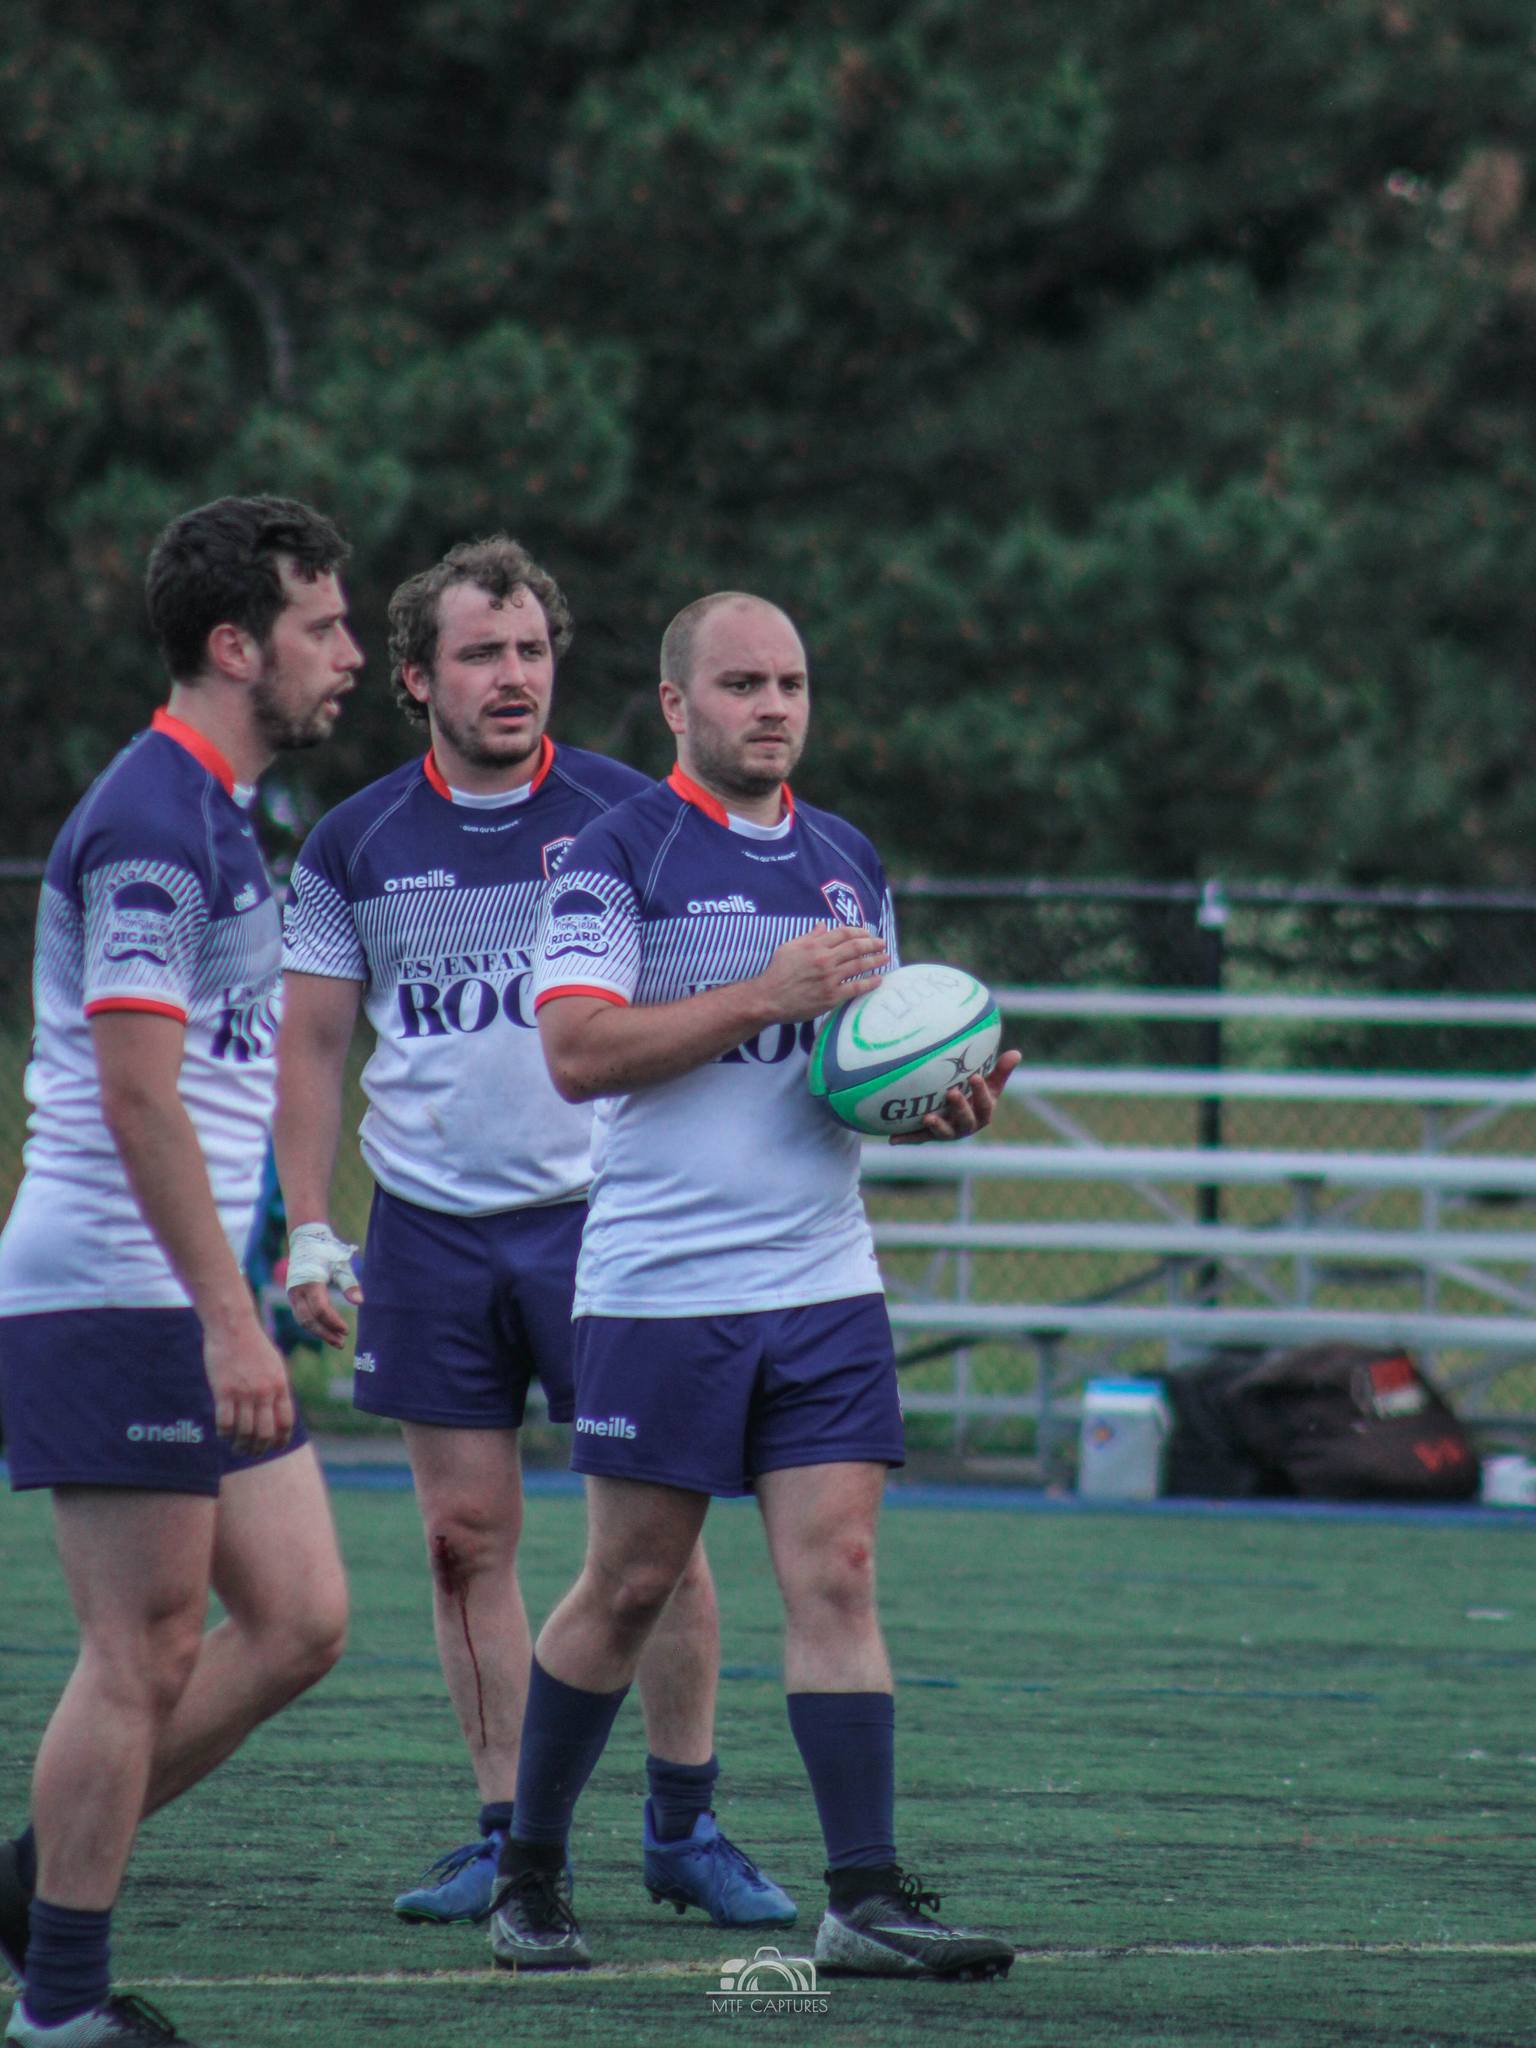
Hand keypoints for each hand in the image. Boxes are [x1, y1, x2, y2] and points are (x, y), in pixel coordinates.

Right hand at [205, 1318, 295, 1456]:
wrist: (233, 1327)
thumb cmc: (253, 1346)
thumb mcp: (275, 1366)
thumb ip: (277, 1389)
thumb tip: (278, 1413)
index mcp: (280, 1386)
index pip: (285, 1423)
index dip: (280, 1440)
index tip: (274, 1447)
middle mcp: (265, 1392)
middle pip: (265, 1433)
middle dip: (259, 1448)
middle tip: (252, 1452)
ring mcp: (244, 1392)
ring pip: (244, 1432)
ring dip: (240, 1445)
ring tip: (236, 1446)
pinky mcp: (224, 1391)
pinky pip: (225, 1423)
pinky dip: (224, 1434)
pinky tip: (223, 1434)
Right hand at [286, 1221, 362, 1349]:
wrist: (306, 1240)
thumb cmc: (327, 1251)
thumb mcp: (340, 1264)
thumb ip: (349, 1283)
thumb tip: (360, 1302)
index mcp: (310, 1282)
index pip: (321, 1309)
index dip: (333, 1322)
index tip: (347, 1330)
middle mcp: (297, 1291)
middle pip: (308, 1320)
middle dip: (325, 1333)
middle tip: (341, 1343)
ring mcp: (293, 1294)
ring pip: (303, 1320)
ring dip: (319, 1332)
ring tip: (336, 1340)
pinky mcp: (293, 1296)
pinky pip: (301, 1315)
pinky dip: (313, 1325)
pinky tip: (327, 1330)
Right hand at [754, 925, 888, 1022]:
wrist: (769, 998)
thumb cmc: (777, 972)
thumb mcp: (789, 947)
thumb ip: (809, 936)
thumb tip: (824, 926)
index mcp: (815, 945)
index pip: (843, 933)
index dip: (859, 932)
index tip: (867, 934)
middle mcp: (825, 959)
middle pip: (855, 947)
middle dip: (872, 944)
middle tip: (882, 944)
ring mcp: (829, 978)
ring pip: (859, 966)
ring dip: (875, 961)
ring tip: (885, 958)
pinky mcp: (831, 996)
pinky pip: (856, 987)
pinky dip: (870, 982)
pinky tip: (879, 979)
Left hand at [890, 1048, 1021, 1144]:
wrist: (957, 1114)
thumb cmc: (975, 1094)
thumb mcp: (990, 1084)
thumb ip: (1001, 1071)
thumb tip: (1017, 1053)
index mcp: (983, 1113)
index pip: (985, 1104)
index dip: (980, 1092)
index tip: (974, 1076)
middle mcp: (967, 1125)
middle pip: (965, 1120)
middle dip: (960, 1108)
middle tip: (952, 1093)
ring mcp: (948, 1132)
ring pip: (944, 1133)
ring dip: (937, 1126)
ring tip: (927, 1117)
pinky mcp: (930, 1136)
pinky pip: (919, 1138)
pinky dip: (907, 1139)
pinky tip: (893, 1139)